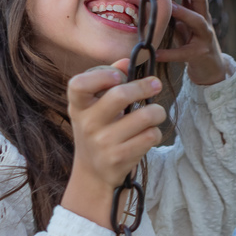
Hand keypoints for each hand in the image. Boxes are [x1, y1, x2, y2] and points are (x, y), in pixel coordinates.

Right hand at [61, 59, 166, 228]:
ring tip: (155, 114)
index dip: (101, 76)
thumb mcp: (95, 107)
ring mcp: (103, 143)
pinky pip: (151, 136)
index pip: (78, 85)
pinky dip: (155, 132)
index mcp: (79, 106)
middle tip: (156, 84)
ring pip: (145, 116)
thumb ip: (108, 81)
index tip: (119, 76)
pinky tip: (147, 135)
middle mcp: (87, 124)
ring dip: (157, 112)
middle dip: (144, 86)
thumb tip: (127, 61)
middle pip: (120, 95)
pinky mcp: (120, 158)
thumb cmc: (99, 130)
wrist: (93, 173)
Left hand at [155, 0, 226, 85]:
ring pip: (198, 20)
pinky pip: (185, 52)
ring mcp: (204, 35)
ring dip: (184, 13)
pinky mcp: (200, 53)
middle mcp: (203, 18)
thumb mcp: (182, 21)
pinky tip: (157, 53)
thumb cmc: (191, 41)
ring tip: (170, 8)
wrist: (210, 69)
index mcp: (196, 9)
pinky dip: (171, 52)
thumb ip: (173, 6)